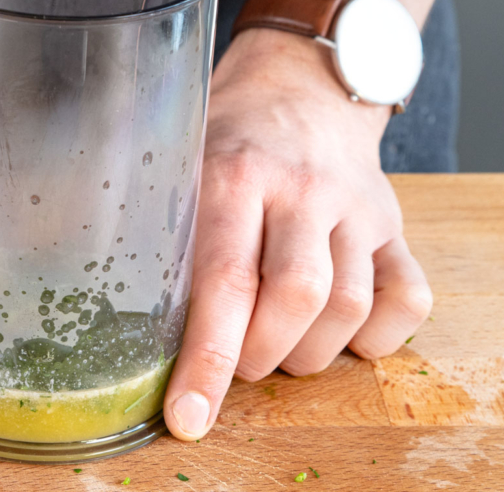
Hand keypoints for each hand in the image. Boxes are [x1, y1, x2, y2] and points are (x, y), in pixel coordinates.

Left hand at [163, 28, 432, 439]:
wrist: (301, 86)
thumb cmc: (226, 136)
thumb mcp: (178, 159)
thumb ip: (153, 221)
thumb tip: (95, 298)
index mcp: (234, 173)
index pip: (223, 282)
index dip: (207, 361)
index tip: (188, 417)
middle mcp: (302, 189)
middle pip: (297, 299)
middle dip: (259, 356)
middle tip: (236, 361)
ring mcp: (356, 207)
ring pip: (350, 307)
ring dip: (309, 353)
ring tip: (277, 347)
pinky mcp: (394, 224)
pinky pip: (408, 299)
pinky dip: (377, 336)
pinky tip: (340, 333)